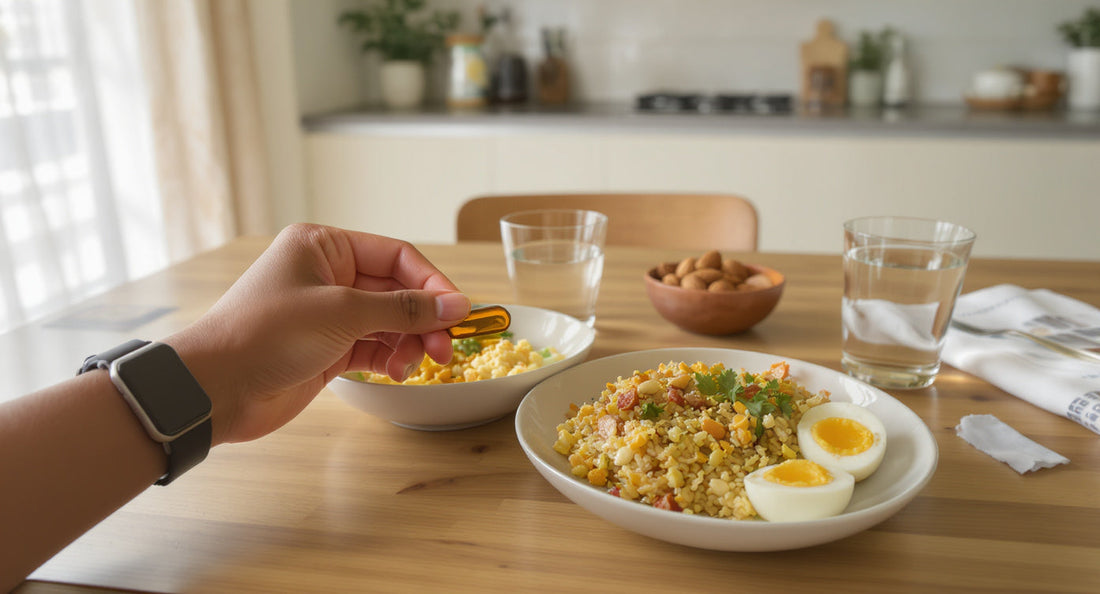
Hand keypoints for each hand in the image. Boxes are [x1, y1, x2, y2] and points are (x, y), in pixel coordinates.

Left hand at [166, 224, 470, 444]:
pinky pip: (375, 346)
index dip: (432, 283)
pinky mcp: (327, 348)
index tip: (459, 311)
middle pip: (397, 290)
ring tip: (415, 365)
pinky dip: (392, 358)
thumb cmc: (265, 334)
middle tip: (445, 347)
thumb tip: (456, 305)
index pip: (396, 255)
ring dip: (410, 342)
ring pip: (389, 321)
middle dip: (424, 318)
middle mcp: (328, 274)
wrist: (216, 388)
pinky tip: (398, 372)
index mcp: (324, 246)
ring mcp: (328, 314)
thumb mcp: (341, 313)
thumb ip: (403, 309)